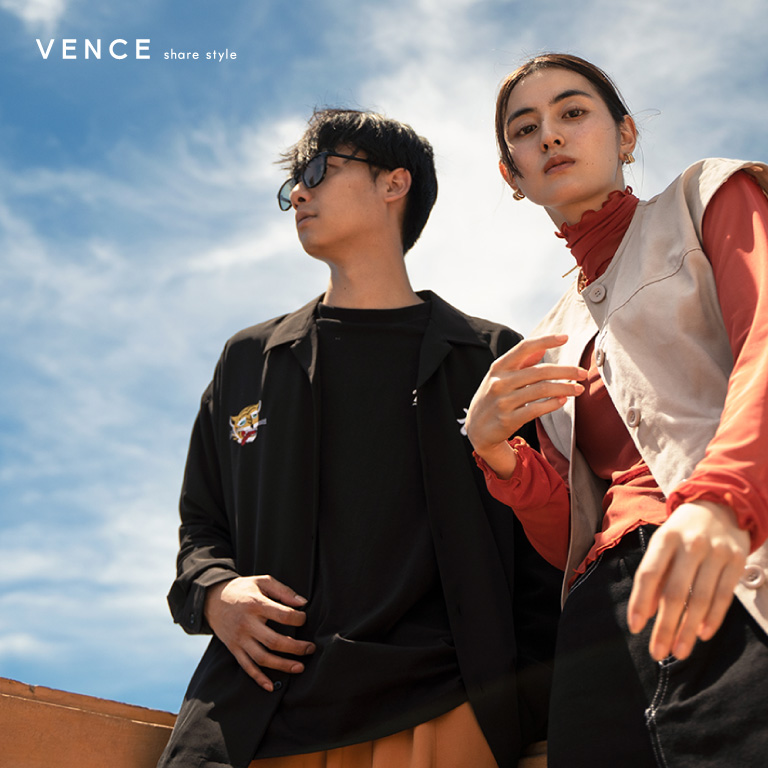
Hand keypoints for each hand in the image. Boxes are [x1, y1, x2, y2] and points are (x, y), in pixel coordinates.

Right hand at [204, 575, 315, 690]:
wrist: (212, 599)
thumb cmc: (242, 589)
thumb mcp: (262, 581)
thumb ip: (283, 591)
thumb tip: (303, 603)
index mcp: (256, 604)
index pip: (282, 615)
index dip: (298, 618)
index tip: (304, 619)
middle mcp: (247, 624)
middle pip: (274, 641)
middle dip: (295, 648)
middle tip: (311, 649)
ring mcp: (239, 639)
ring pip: (262, 658)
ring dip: (282, 665)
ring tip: (300, 667)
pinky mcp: (234, 649)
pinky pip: (246, 667)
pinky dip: (258, 678)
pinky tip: (271, 687)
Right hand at [465, 335, 586, 477]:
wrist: (476, 430)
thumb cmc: (493, 398)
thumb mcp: (500, 377)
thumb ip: (521, 363)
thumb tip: (542, 348)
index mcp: (498, 368)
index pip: (524, 348)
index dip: (545, 340)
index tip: (565, 337)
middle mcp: (499, 382)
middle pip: (539, 371)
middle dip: (565, 371)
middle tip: (583, 373)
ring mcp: (503, 402)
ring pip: (541, 390)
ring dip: (564, 388)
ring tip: (579, 389)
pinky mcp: (508, 420)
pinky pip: (536, 409)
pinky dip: (553, 404)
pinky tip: (563, 400)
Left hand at [627, 501, 749, 660]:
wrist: (722, 506)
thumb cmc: (683, 532)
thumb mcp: (663, 544)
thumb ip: (654, 575)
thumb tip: (644, 613)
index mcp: (665, 538)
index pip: (649, 574)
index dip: (640, 602)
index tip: (635, 628)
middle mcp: (691, 545)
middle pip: (675, 592)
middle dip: (665, 626)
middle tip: (657, 652)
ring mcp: (716, 553)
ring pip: (700, 599)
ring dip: (688, 630)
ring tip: (679, 652)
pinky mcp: (737, 562)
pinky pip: (724, 596)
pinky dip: (713, 619)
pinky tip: (702, 635)